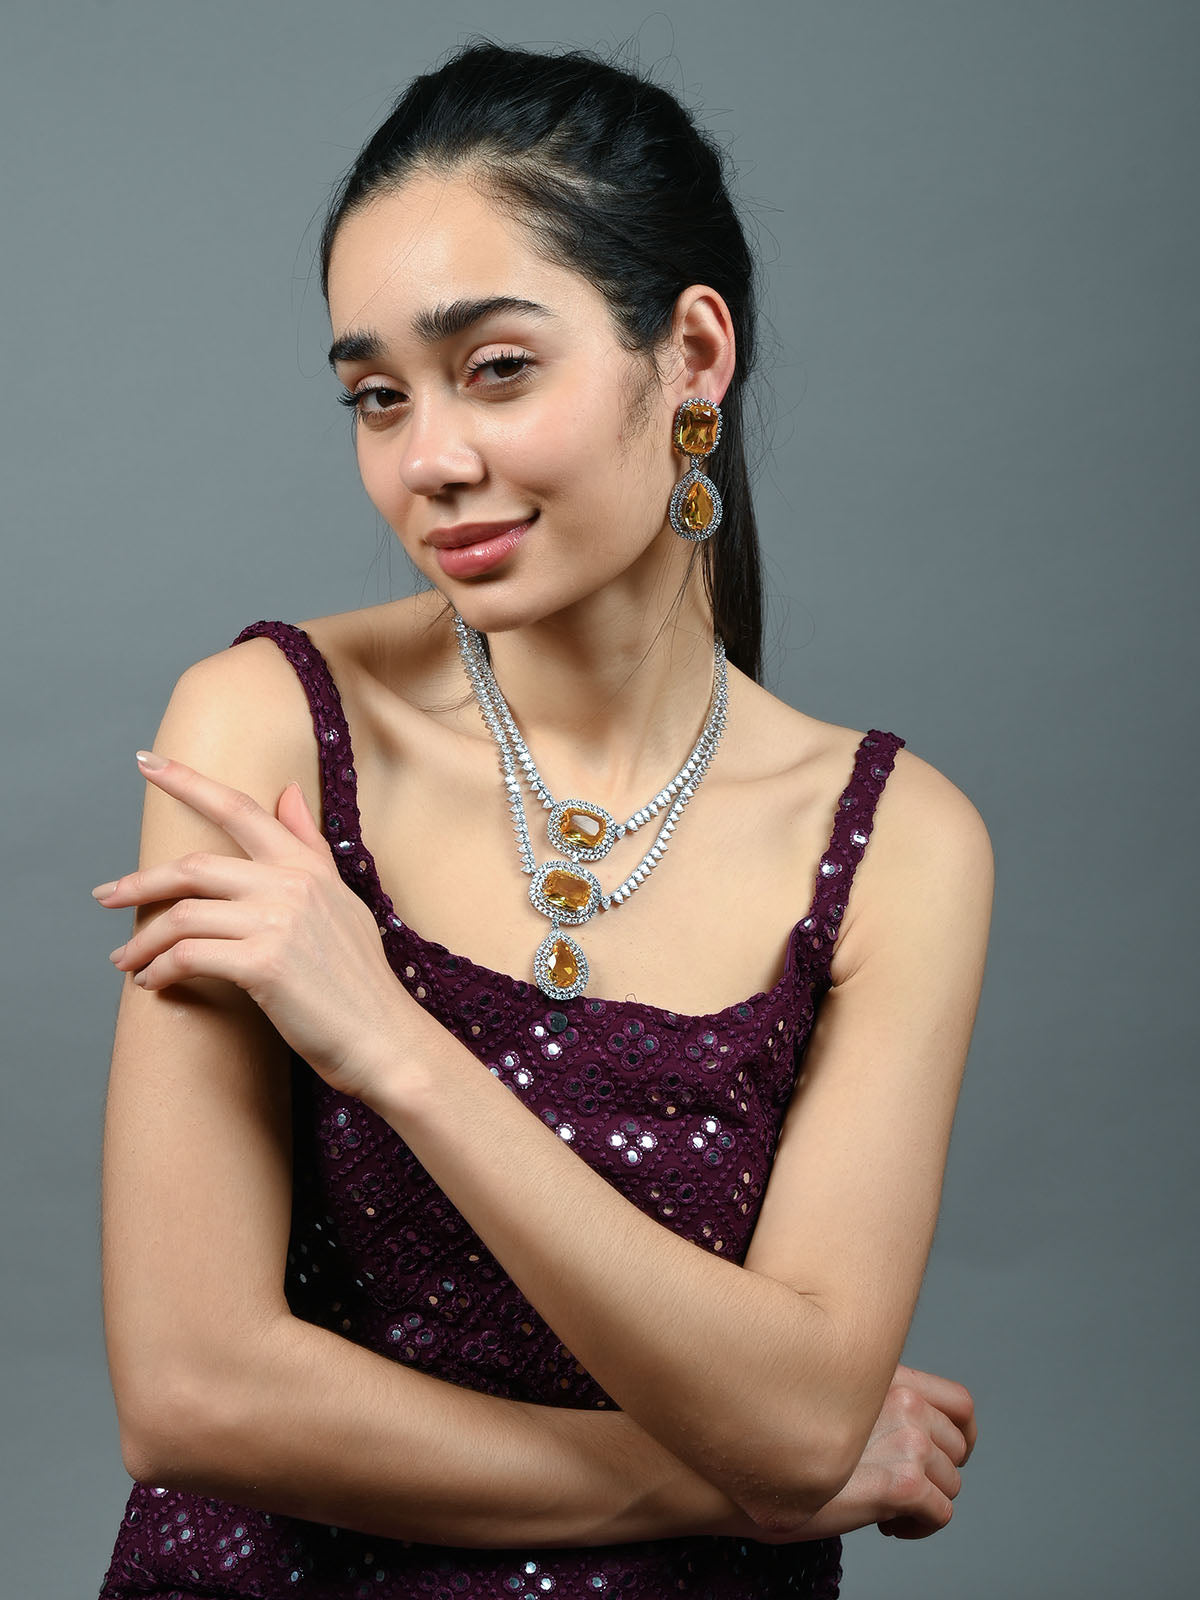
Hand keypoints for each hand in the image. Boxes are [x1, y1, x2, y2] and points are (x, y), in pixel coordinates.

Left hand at [92, 750, 415, 1101]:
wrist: (382, 1036)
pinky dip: (161, 970)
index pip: (240, 808)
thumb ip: (308, 846)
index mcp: (307, 865)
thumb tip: (287, 791)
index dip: (189, 782)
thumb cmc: (358, 978)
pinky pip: (189, 956)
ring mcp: (277, 922)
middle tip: (106, 897)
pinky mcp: (263, 963)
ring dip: (143, 940)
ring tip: (126, 959)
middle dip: (139, 882)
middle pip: (193, 866)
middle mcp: (291, 884)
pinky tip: (153, 984)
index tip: (146, 763)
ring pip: (182, 915)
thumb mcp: (340, 900)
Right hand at [750, 1362, 975, 1544]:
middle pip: (957, 1449)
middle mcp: (902, 1399)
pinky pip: (940, 1513)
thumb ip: (867, 1400)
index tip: (944, 1457)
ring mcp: (904, 1439)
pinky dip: (920, 1527)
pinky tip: (886, 1526)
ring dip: (925, 1503)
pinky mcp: (900, 1483)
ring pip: (951, 1484)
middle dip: (935, 1476)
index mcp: (886, 1376)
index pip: (960, 1402)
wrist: (738, 1470)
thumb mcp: (828, 1398)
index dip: (962, 1436)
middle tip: (895, 1489)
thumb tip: (899, 1427)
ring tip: (885, 1510)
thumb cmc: (772, 1437)